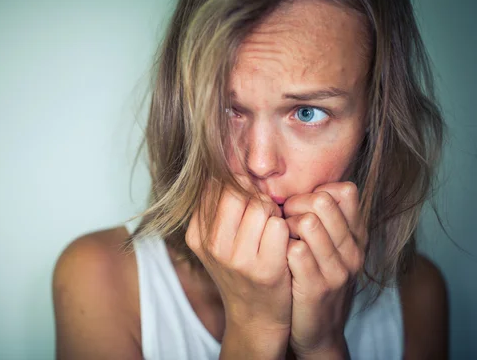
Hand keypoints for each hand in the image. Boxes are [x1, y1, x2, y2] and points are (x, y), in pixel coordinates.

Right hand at [185, 179, 291, 335]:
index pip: (215, 185)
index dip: (238, 186)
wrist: (255, 316)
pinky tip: (283, 243)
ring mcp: (237, 260)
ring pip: (262, 206)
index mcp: (197, 234)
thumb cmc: (240, 270)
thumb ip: (217, 207)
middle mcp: (212, 246)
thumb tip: (229, 166)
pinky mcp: (265, 269)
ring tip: (273, 230)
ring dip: (274, 213)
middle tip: (263, 214)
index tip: (246, 201)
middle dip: (256, 196)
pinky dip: (286, 229)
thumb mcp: (216, 241)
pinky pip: (279, 225)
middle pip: (239, 191)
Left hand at [283, 182, 366, 357]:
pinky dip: (281, 247)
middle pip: (323, 201)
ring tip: (281, 238)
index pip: (345, 191)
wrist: (319, 332)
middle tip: (284, 220)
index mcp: (357, 236)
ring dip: (285, 226)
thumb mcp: (331, 248)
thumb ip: (325, 218)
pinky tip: (278, 255)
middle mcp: (353, 250)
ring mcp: (337, 270)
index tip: (300, 207)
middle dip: (295, 204)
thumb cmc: (316, 279)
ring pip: (308, 222)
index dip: (316, 191)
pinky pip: (295, 250)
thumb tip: (303, 185)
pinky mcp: (316, 287)